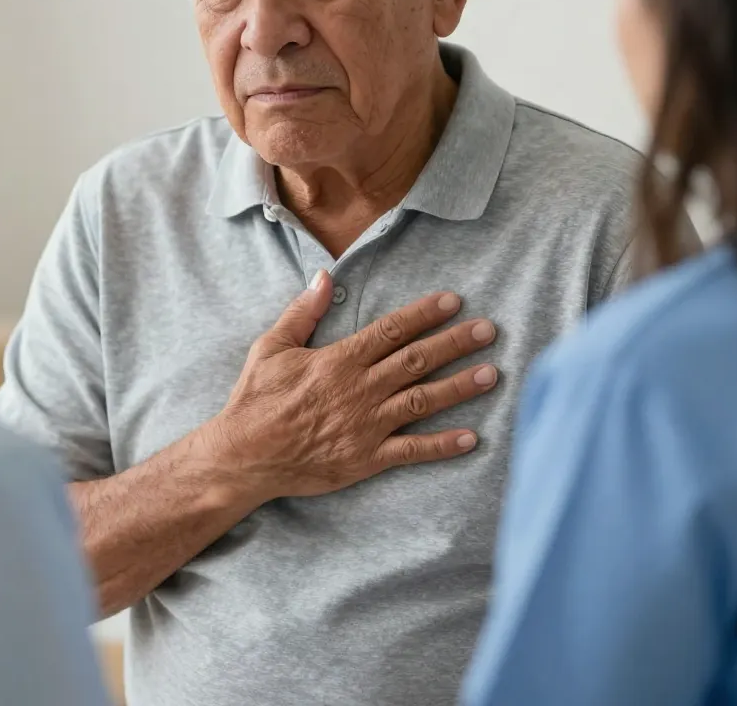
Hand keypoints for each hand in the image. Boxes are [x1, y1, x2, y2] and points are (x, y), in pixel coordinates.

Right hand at [208, 271, 498, 500]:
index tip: (453, 301)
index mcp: (340, 360)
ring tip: (491, 374)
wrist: (245, 456)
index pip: (391, 331)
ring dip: (459, 387)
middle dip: (455, 343)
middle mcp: (360, 390)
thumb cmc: (255, 399)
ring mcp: (367, 426)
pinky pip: (412, 451)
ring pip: (423, 401)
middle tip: (489, 330)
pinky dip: (443, 445)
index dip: (424, 314)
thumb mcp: (271, 346)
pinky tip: (472, 438)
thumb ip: (302, 312)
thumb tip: (325, 277)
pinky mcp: (367, 460)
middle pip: (417, 361)